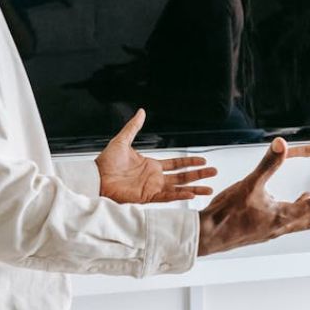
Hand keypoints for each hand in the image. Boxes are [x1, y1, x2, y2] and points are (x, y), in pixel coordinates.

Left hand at [97, 109, 217, 203]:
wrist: (95, 177)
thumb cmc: (105, 161)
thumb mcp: (122, 140)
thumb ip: (134, 127)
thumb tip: (141, 111)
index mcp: (151, 165)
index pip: (176, 164)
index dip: (190, 162)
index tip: (203, 160)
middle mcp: (155, 178)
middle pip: (182, 176)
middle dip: (199, 175)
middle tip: (214, 172)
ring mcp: (152, 188)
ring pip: (179, 188)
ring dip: (194, 187)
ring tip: (210, 188)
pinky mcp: (147, 197)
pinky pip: (167, 197)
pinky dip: (180, 195)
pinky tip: (192, 194)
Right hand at [198, 138, 309, 255]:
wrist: (207, 236)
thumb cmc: (227, 213)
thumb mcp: (250, 184)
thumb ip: (268, 164)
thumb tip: (281, 145)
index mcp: (282, 216)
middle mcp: (280, 227)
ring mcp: (270, 232)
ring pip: (298, 223)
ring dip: (308, 210)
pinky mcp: (261, 233)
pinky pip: (284, 224)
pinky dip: (292, 213)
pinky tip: (279, 205)